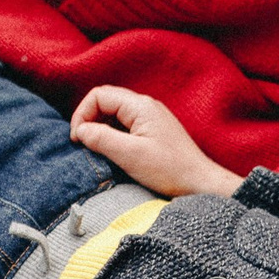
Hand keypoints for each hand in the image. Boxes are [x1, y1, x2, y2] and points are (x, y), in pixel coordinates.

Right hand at [71, 85, 244, 197]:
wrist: (200, 183)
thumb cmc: (169, 170)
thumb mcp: (130, 155)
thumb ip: (101, 138)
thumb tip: (81, 130)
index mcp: (140, 106)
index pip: (99, 95)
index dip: (83, 114)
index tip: (79, 139)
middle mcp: (146, 106)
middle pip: (106, 101)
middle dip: (89, 120)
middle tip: (84, 144)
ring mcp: (151, 118)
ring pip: (114, 114)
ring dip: (101, 129)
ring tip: (97, 150)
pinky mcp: (153, 131)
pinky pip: (125, 125)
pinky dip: (113, 135)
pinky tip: (113, 153)